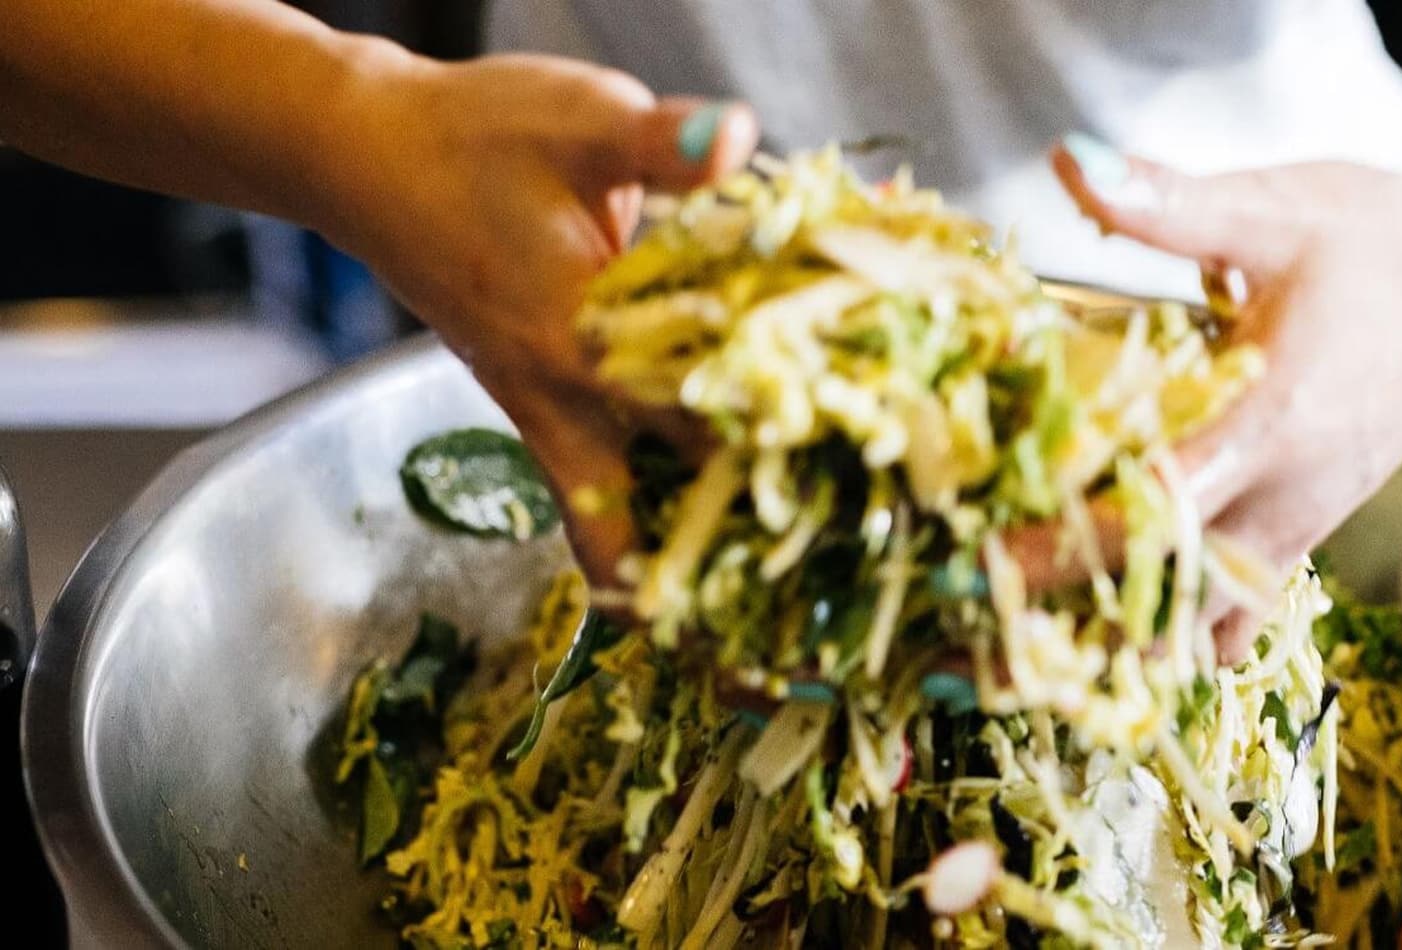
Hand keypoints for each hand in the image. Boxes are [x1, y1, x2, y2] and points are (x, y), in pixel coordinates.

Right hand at [308, 52, 758, 589]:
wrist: (368, 161)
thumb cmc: (469, 137)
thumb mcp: (574, 120)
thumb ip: (661, 141)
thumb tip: (733, 138)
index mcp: (580, 339)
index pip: (697, 423)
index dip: (773, 455)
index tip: (847, 495)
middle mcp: (562, 399)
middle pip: (645, 524)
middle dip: (718, 567)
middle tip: (801, 611)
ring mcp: (546, 416)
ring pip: (609, 532)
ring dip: (673, 569)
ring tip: (753, 628)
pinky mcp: (542, 411)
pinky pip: (598, 500)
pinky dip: (649, 529)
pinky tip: (714, 544)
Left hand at [1024, 137, 1401, 659]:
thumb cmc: (1389, 244)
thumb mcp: (1276, 210)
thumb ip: (1169, 201)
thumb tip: (1072, 163)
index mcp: (1276, 417)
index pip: (1160, 506)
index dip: (1071, 540)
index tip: (989, 558)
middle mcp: (1290, 491)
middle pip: (1173, 591)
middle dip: (1079, 612)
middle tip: (985, 625)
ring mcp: (1302, 521)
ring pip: (1206, 617)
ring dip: (1126, 632)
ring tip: (1031, 640)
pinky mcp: (1306, 528)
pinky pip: (1238, 605)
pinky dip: (1180, 623)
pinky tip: (1117, 625)